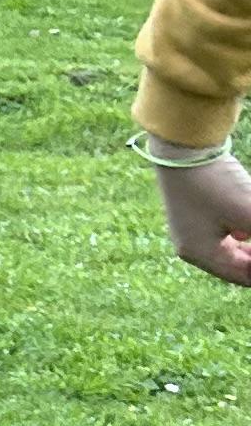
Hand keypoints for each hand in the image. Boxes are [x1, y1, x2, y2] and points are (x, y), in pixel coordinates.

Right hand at [159, 155, 250, 284]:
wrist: (182, 148)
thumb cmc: (215, 183)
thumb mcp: (248, 213)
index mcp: (200, 254)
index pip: (244, 277)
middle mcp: (190, 247)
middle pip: (237, 264)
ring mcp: (189, 230)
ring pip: (231, 248)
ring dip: (250, 243)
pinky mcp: (193, 213)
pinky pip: (223, 232)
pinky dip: (241, 230)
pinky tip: (247, 216)